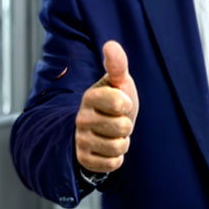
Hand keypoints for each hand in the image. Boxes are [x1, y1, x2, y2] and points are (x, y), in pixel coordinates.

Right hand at [74, 41, 138, 173]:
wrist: (101, 129)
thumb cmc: (115, 101)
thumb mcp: (118, 82)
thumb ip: (117, 65)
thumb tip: (111, 44)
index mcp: (90, 97)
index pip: (120, 103)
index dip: (127, 104)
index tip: (121, 102)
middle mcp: (81, 118)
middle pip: (122, 127)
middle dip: (127, 125)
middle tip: (118, 120)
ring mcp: (81, 139)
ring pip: (118, 147)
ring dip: (122, 142)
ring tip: (114, 134)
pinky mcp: (84, 159)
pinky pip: (112, 163)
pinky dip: (116, 158)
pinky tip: (108, 148)